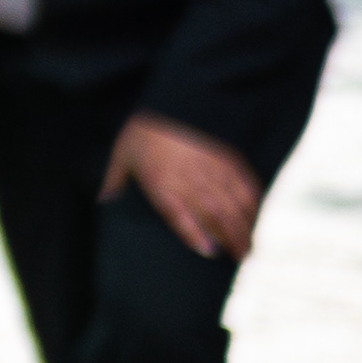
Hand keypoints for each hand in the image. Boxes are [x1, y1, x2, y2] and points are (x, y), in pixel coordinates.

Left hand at [104, 111, 263, 259]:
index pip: (179, 212)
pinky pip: (243, 182)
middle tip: (243, 260)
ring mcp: (209, 168)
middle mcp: (187, 177)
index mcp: (160, 181)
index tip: (210, 252)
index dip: (195, 232)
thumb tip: (103, 199)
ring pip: (232, 202)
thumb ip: (114, 180)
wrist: (164, 102)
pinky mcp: (225, 158)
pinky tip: (258, 217)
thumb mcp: (121, 155)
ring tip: (252, 248)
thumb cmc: (139, 134)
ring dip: (245, 226)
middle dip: (231, 238)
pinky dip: (253, 201)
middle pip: (213, 213)